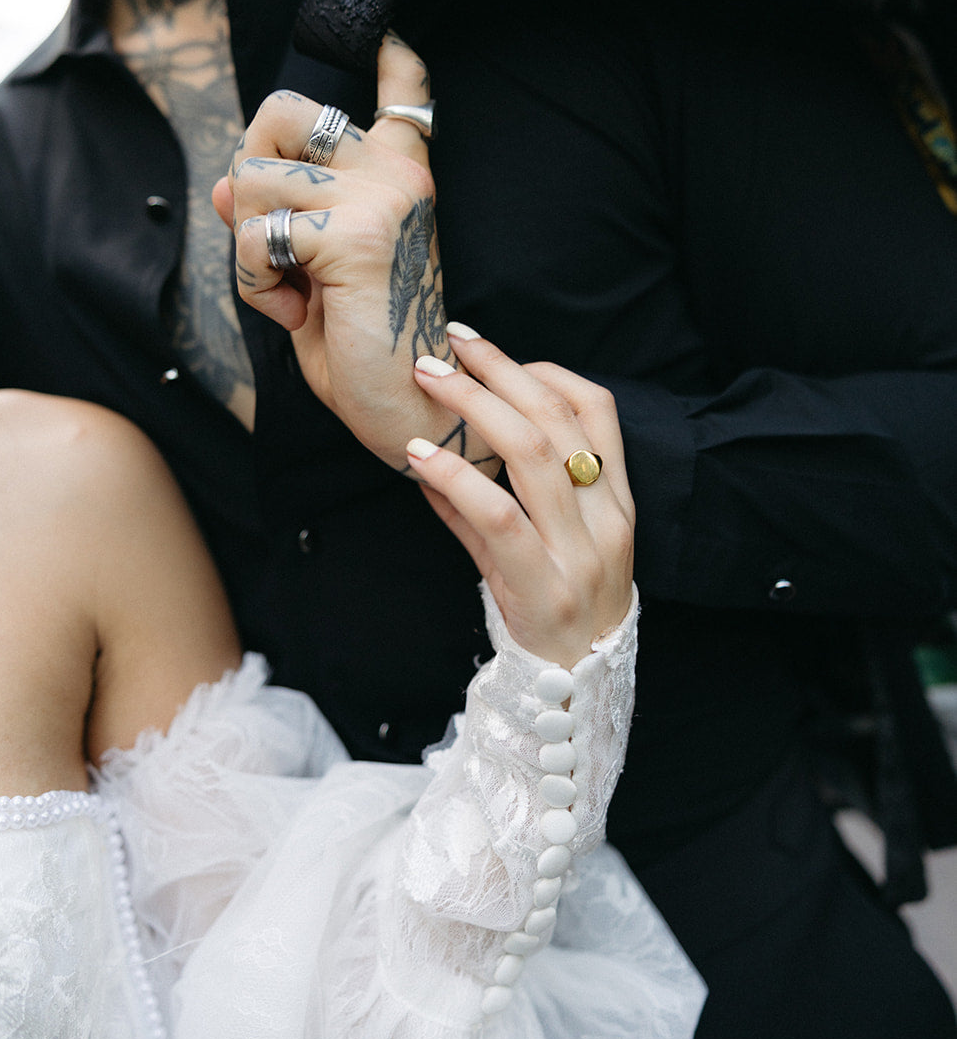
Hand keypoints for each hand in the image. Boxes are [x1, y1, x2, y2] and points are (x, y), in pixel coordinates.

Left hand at [212, 36, 496, 476]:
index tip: (391, 31)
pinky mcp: (355, 236)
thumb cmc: (365, 346)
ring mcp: (381, 197)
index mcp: (399, 175)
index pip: (402, 91)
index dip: (391, 56)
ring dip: (248, 245)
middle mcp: (396, 172)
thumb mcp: (312, 270)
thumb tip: (222, 184)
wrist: (412, 408)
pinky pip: (254, 237)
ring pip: (251, 178)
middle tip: (280, 241)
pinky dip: (252, 284)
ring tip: (291, 289)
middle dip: (248, 177)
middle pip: (279, 111)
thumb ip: (278, 218)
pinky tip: (295, 312)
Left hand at [406, 329, 634, 668]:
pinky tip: (419, 457)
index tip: (493, 352)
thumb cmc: (554, 609)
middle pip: (557, 419)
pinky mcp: (543, 586)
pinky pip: (497, 516)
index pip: (598, 410)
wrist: (575, 693)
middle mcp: (607, 520)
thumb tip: (436, 452)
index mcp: (618, 501)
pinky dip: (456, 477)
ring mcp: (579, 553)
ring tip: (429, 380)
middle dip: (499, 371)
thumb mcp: (539, 546)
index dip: (545, 370)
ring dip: (474, 406)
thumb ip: (491, 500)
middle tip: (448, 345)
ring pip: (532, 455)